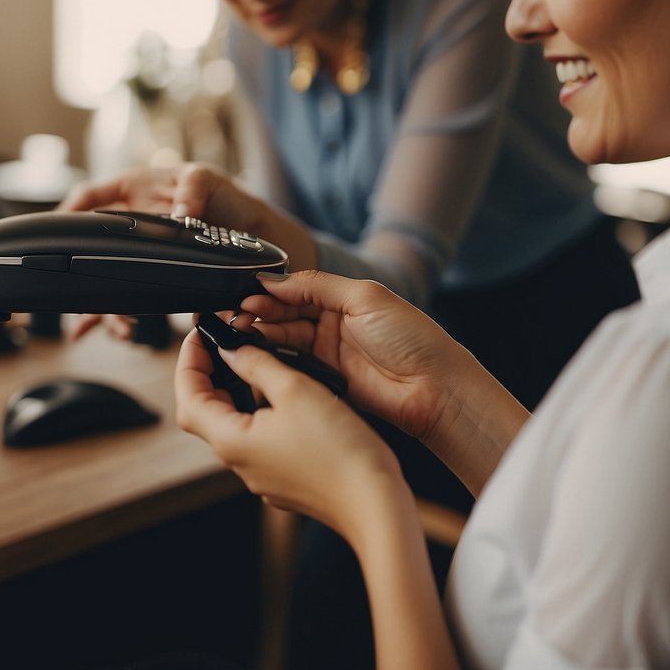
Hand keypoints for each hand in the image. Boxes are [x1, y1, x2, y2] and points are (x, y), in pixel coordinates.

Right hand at [59, 163, 316, 338]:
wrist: (258, 238)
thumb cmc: (229, 199)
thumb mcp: (210, 180)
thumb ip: (193, 189)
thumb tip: (179, 212)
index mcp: (135, 192)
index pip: (89, 198)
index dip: (68, 215)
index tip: (56, 236)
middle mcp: (131, 226)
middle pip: (91, 251)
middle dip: (83, 279)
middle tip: (82, 301)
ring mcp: (141, 255)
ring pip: (107, 282)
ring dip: (104, 308)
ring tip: (119, 327)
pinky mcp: (156, 280)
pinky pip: (129, 300)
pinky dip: (121, 318)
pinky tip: (123, 332)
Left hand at [175, 328, 404, 537]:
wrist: (374, 504)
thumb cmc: (339, 451)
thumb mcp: (295, 389)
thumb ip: (257, 364)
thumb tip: (232, 350)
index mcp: (231, 440)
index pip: (187, 396)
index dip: (188, 360)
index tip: (199, 334)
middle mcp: (240, 462)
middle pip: (205, 412)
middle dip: (207, 375)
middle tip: (222, 344)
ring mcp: (261, 473)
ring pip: (233, 425)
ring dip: (234, 392)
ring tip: (251, 363)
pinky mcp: (283, 478)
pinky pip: (258, 439)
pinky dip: (258, 411)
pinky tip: (281, 397)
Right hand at [237, 271, 528, 494]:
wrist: (435, 389)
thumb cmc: (411, 338)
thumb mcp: (365, 297)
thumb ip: (317, 286)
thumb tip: (274, 280)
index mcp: (344, 297)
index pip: (296, 288)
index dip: (270, 290)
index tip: (244, 293)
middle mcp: (333, 322)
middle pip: (284, 313)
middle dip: (258, 312)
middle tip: (234, 315)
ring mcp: (327, 352)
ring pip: (283, 337)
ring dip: (259, 333)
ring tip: (238, 331)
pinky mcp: (325, 379)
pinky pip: (291, 364)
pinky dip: (270, 357)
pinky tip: (253, 352)